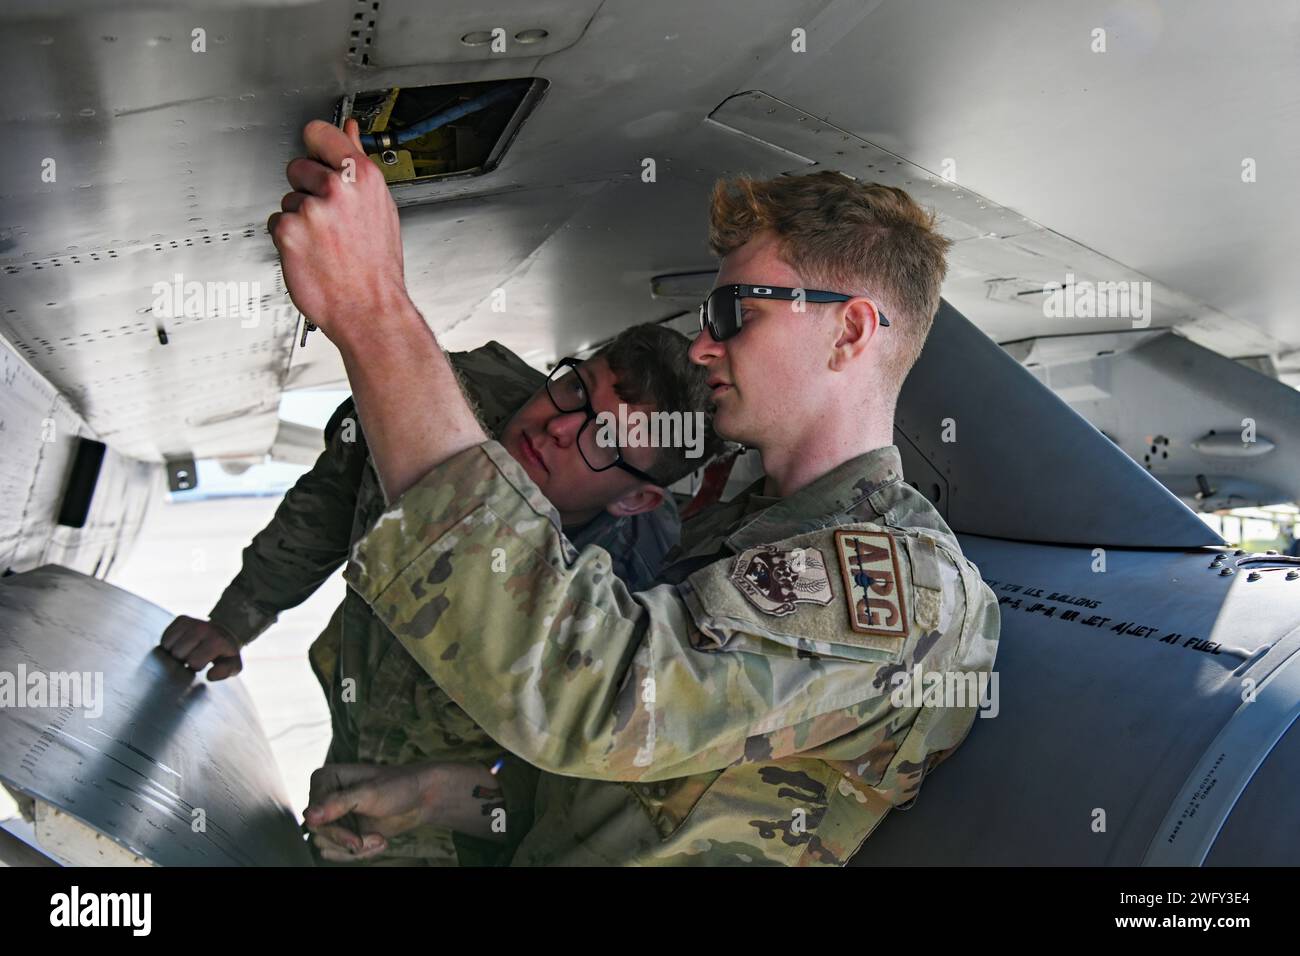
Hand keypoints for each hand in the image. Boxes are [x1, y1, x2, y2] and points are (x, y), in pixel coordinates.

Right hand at [159, 616, 243, 679]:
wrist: (225, 631)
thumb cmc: (225, 653)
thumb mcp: (233, 665)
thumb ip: (225, 672)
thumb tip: (210, 675)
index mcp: (217, 641)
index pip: (193, 662)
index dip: (197, 666)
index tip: (204, 661)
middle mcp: (203, 628)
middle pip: (177, 654)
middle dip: (184, 659)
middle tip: (195, 655)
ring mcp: (191, 621)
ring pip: (168, 646)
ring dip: (176, 652)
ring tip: (189, 650)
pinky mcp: (181, 619)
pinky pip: (164, 638)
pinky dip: (170, 644)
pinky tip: (182, 643)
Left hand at [267, 118, 409, 338]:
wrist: (370, 309)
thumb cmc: (376, 267)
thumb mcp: (379, 208)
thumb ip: (358, 164)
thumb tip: (350, 131)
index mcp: (363, 177)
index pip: (319, 132)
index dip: (315, 146)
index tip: (318, 156)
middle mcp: (337, 189)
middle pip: (297, 166)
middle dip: (307, 189)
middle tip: (330, 219)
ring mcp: (311, 210)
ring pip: (287, 198)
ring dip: (299, 218)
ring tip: (324, 242)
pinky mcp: (288, 231)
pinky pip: (276, 222)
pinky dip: (288, 239)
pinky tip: (311, 253)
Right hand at [304, 762, 437, 861]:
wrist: (420, 799)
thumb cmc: (398, 786)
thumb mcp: (370, 793)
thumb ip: (339, 804)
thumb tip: (309, 816)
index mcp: (326, 779)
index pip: (313, 815)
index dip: (332, 831)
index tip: (355, 840)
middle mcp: (325, 798)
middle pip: (318, 834)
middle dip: (348, 842)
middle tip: (372, 841)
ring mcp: (334, 817)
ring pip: (327, 847)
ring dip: (356, 849)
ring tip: (378, 839)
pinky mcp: (344, 831)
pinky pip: (339, 852)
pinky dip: (360, 853)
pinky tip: (378, 842)